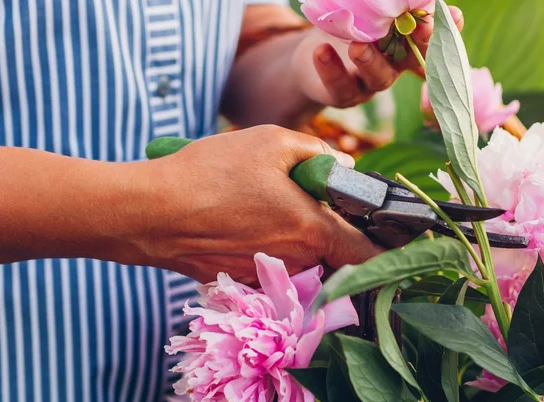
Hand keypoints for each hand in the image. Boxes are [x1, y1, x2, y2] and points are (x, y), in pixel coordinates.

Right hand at [126, 125, 384, 283]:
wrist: (149, 213)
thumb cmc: (210, 173)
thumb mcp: (270, 142)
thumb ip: (315, 152)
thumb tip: (340, 163)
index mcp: (312, 230)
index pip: (369, 254)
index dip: (387, 246)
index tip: (394, 235)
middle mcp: (296, 263)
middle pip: (336, 259)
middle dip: (338, 236)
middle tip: (321, 204)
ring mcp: (267, 278)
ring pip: (303, 264)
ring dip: (301, 244)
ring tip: (272, 210)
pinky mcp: (240, 283)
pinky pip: (271, 270)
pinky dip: (269, 252)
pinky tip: (244, 225)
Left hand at [296, 6, 464, 107]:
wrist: (312, 53)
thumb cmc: (347, 25)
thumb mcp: (366, 11)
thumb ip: (385, 4)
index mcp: (405, 42)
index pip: (431, 37)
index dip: (446, 30)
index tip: (454, 15)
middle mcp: (394, 64)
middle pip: (414, 59)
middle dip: (421, 44)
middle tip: (421, 29)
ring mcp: (371, 82)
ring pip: (379, 77)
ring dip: (370, 61)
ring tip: (357, 46)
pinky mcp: (344, 94)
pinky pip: (341, 87)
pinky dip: (332, 70)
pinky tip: (322, 51)